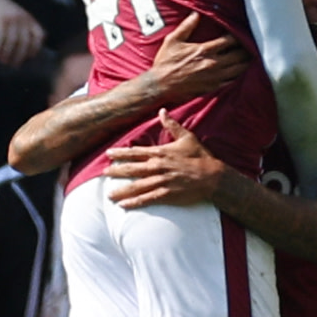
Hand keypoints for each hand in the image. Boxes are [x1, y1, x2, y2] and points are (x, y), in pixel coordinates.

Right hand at [0, 0, 44, 65]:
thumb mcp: (15, 14)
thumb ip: (22, 26)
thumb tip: (25, 47)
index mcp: (28, 18)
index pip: (39, 36)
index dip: (35, 48)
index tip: (28, 58)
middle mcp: (22, 18)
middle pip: (26, 42)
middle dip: (20, 56)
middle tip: (14, 65)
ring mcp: (11, 18)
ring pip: (14, 42)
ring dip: (8, 54)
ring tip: (3, 62)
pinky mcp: (0, 18)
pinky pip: (1, 37)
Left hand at [105, 112, 225, 208]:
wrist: (212, 177)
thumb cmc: (200, 157)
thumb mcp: (187, 138)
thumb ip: (172, 125)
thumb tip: (162, 111)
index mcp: (160, 153)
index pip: (135, 152)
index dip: (120, 153)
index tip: (108, 154)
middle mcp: (157, 167)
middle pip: (132, 169)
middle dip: (116, 171)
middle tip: (103, 174)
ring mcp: (161, 181)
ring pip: (136, 186)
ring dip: (122, 190)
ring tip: (109, 195)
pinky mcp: (166, 194)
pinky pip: (146, 199)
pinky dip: (134, 202)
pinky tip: (124, 205)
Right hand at [142, 10, 247, 103]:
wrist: (160, 85)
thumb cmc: (166, 62)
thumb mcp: (173, 40)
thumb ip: (186, 26)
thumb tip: (196, 13)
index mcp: (204, 50)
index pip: (230, 40)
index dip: (238, 36)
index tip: (241, 32)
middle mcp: (213, 63)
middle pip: (239, 55)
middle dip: (246, 49)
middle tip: (250, 44)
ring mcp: (215, 77)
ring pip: (239, 69)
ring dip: (246, 62)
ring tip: (250, 56)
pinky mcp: (214, 87)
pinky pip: (233, 81)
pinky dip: (240, 75)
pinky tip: (241, 71)